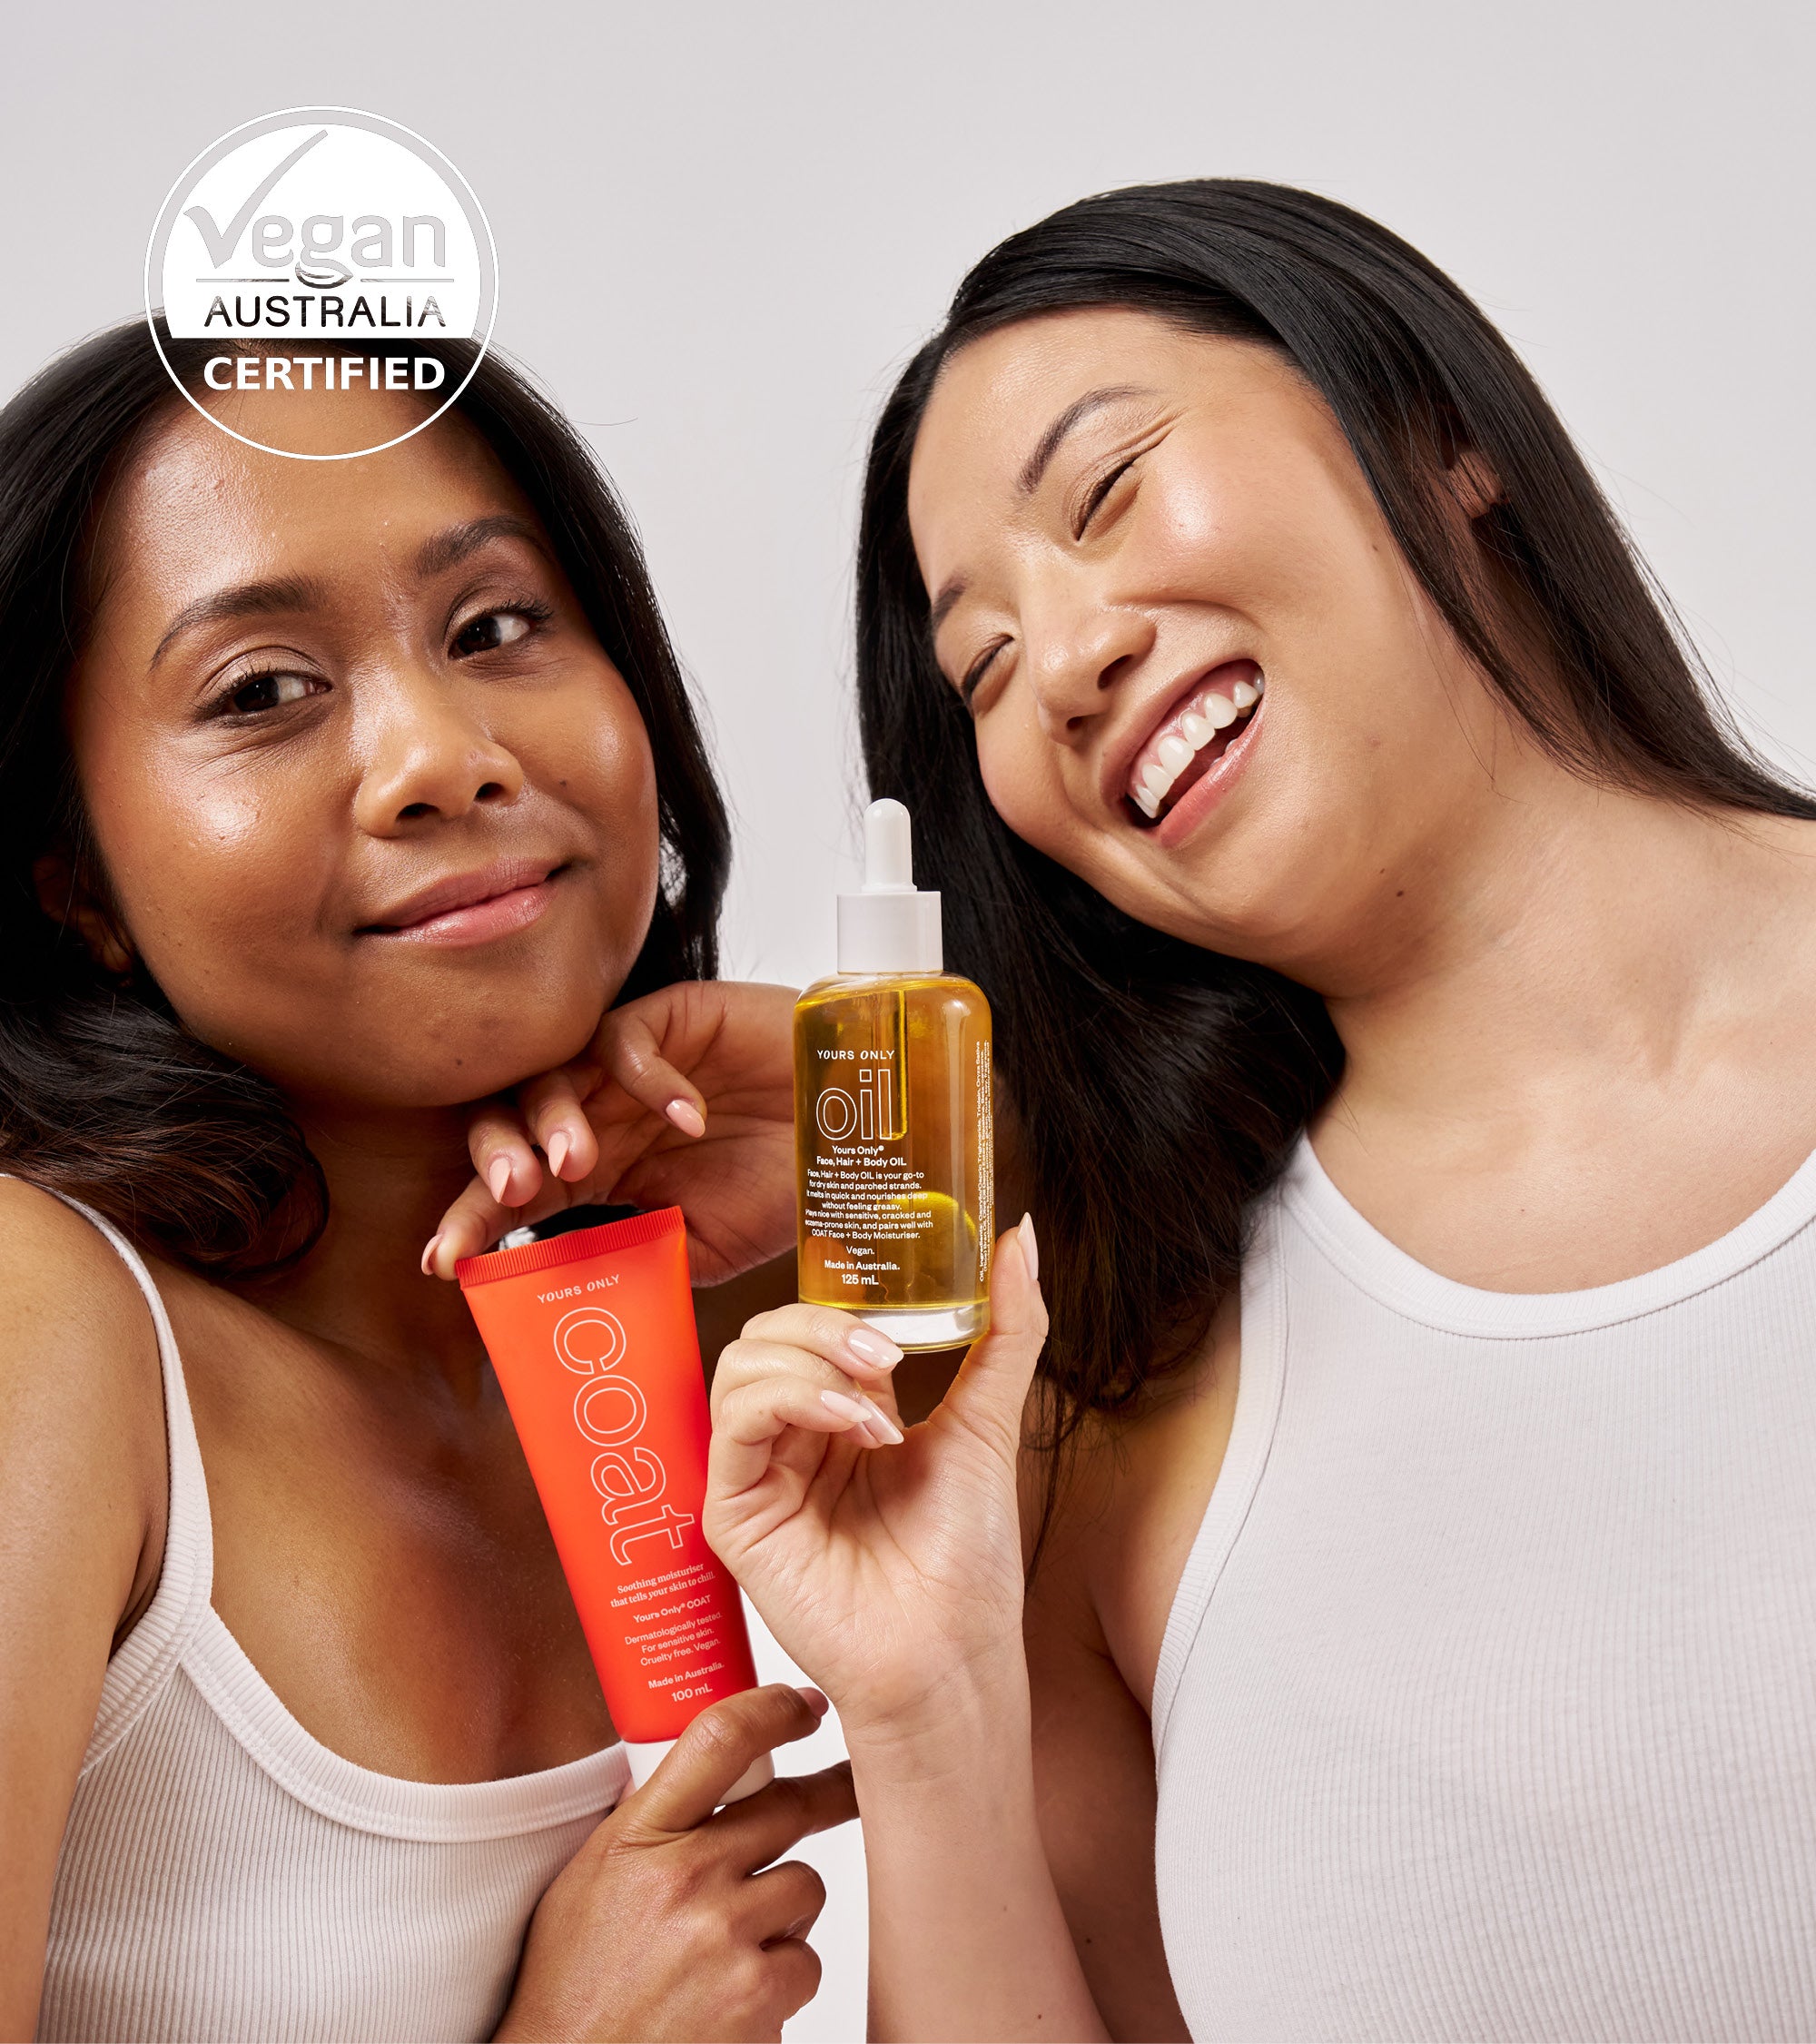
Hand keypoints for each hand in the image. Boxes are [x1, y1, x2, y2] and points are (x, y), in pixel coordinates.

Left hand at [427, 981, 796, 1284]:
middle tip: (511, 1195)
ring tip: (577, 1161)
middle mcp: (602, 1116)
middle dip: (495, 1164)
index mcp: (600, 1174)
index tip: (442, 1263)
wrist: (861, 1138)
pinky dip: (646, 1079)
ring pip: (553, 1076)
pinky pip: (627, 1039)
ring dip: (553, 1119)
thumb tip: (574, 1292)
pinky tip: (687, 1117)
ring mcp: (631, 1067)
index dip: (476, 1222)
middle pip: (511, 1126)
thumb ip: (639, 1261)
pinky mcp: (674, 1018)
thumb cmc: (788, 1188)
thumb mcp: (706, 1249)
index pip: (517, 1195)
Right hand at [494, 1684, 855, 2043]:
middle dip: (822, 1797)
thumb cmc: (572, 1983)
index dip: (775, 1710)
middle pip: (788, 1805)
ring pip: (805, 1884)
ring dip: (786, 1908)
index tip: (803, 1706)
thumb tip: (705, 1770)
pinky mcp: (756, 1995)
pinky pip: (807, 1961)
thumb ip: (648, 1820)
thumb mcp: (590, 1878)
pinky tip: (740, 1995)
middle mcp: (684, 1877)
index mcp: (637, 1837)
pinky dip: (785, 1978)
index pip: (720, 1738)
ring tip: (738, 1942)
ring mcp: (724, 1935)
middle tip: (841, 1791)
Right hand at [705, 1219, 1047, 1745]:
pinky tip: (853, 1425)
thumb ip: (1006, 1326)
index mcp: (842, 1414)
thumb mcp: (990, 1420)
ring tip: (879, 1405)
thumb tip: (1022, 1233)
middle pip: (766, 1332)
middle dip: (823, 1322)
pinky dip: (792, 1398)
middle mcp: (792, 1439)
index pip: (810, 1322)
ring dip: (811, 1360)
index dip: (839, 1295)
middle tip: (888, 1355)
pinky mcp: (734, 1513)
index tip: (894, 1294)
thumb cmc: (967, 1559)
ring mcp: (758, 1473)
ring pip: (740, 1363)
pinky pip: (732, 1422)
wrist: (954, 1655)